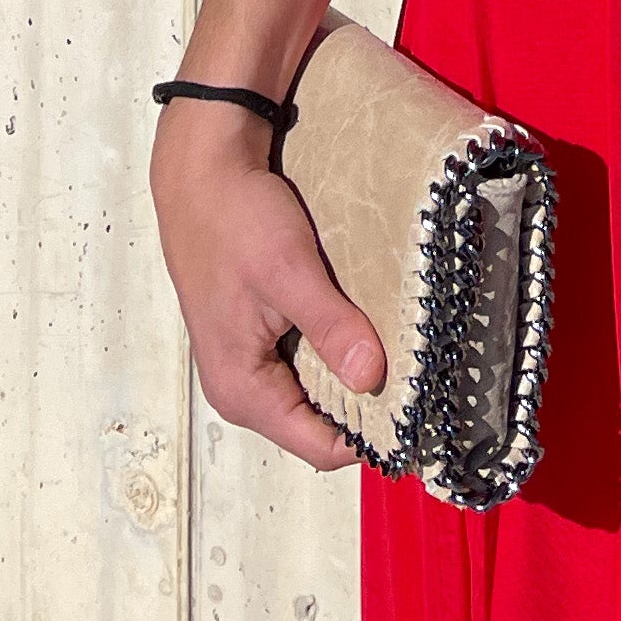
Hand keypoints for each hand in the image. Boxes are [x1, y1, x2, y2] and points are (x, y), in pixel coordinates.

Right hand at [149, 100, 386, 476]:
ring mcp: (247, 364)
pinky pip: (305, 362)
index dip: (369, 433)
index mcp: (243, 390)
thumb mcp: (289, 271)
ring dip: (351, 371)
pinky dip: (335, 349)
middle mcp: (241, 390)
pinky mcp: (256, 336)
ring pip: (314, 391)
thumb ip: (330, 327)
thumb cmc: (236, 220)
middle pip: (318, 424)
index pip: (320, 447)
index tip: (419, 408)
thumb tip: (372, 377)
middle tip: (418, 371)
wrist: (201, 173)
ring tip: (397, 346)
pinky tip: (362, 324)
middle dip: (365, 404)